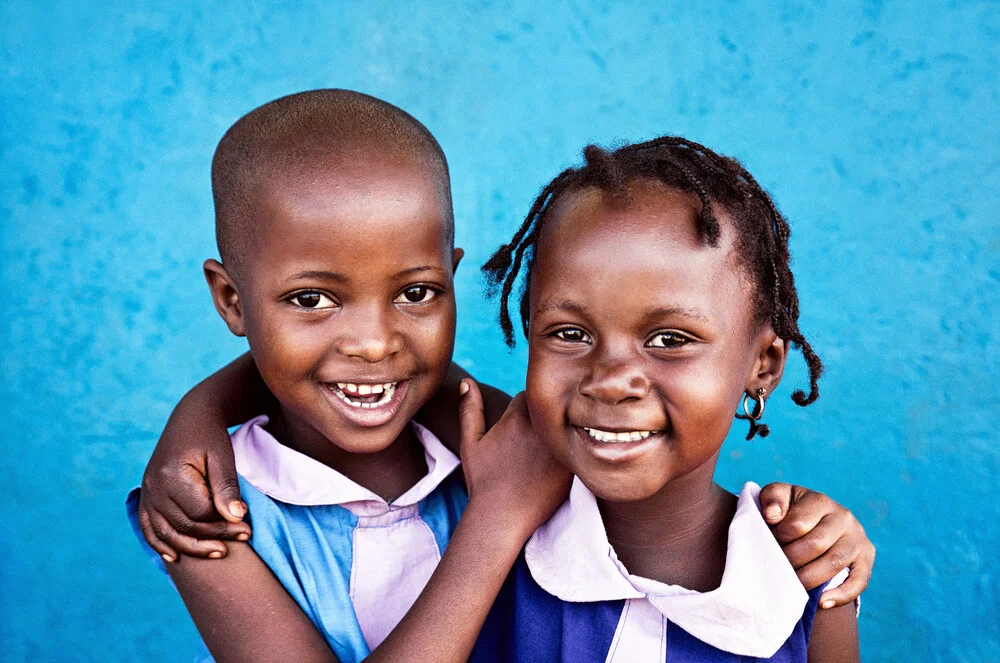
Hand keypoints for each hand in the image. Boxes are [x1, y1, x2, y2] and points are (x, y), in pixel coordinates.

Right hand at [137, 417, 250, 561]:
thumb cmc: (211, 436)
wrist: (191, 418)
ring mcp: (147, 492)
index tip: (248, 527)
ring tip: (219, 553)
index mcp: (172, 475)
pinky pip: (148, 526)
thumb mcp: (223, 457)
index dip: (224, 524)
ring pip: (165, 531)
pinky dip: (160, 544)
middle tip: (244, 538)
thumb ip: (227, 487)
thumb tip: (236, 517)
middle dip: (214, 537)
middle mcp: (154, 486)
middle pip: (184, 525)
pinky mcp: (148, 495)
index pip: (200, 513)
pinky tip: (175, 558)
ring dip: (191, 548)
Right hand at [457, 380, 571, 538]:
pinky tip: (558, 465)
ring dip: (561, 432)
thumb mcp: (471, 443)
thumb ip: (469, 410)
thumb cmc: (483, 480)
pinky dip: (572, 450)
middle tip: (535, 440)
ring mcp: (559, 446)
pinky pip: (579, 447)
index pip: (531, 396)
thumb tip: (466, 382)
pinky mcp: (572, 465)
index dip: (527, 409)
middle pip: (552, 409)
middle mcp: (541, 428)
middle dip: (546, 418)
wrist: (501, 517)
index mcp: (517, 417)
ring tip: (546, 452)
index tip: (522, 425)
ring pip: (567, 426)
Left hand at [760, 483, 874, 608]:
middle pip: (816, 544)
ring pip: (834, 563)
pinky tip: (822, 603)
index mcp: (819, 501)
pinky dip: (840, 595)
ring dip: (810, 578)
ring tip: (792, 585)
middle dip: (792, 560)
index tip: (769, 544)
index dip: (779, 538)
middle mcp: (843, 517)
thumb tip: (772, 516)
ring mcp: (857, 538)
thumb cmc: (792, 511)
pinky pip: (859, 581)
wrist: (817, 521)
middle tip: (777, 568)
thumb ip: (772, 498)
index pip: (797, 524)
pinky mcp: (867, 558)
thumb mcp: (779, 497)